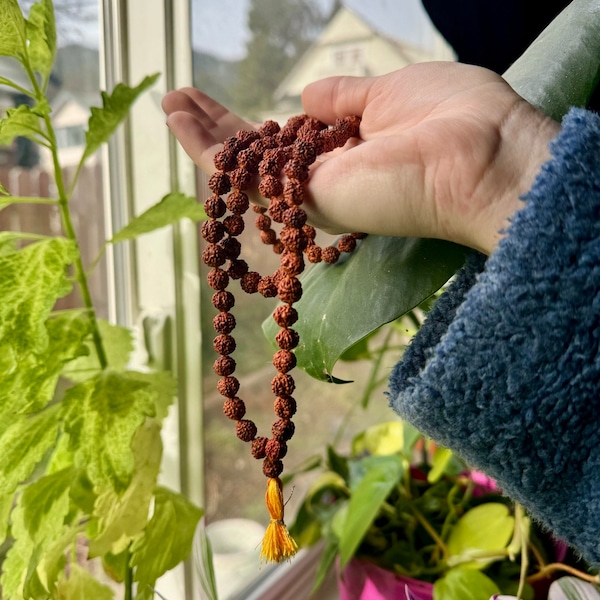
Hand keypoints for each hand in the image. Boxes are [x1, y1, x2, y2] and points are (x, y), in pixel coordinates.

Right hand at [162, 62, 559, 253]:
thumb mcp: (386, 92)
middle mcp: (326, 178)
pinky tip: (180, 123)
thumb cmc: (450, 116)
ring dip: (204, 138)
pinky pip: (249, 178)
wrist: (481, 155)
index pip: (287, 138)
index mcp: (348, 150)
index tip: (220, 101)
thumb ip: (342, 98)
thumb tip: (306, 96)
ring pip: (246, 171)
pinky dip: (211, 152)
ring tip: (169, 107)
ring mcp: (315, 195)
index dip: (253, 120)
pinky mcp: (307, 202)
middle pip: (260, 156)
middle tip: (178, 102)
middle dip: (218, 129)